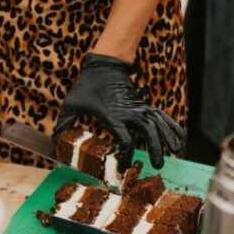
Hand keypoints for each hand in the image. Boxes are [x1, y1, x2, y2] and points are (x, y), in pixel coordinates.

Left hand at [55, 53, 183, 170]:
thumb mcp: (72, 104)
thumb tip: (54, 141)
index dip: (125, 156)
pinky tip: (179, 136)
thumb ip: (64, 123)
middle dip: (155, 148)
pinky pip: (160, 116)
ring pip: (158, 124)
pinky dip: (170, 125)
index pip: (124, 139)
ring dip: (168, 137)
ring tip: (176, 151)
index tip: (122, 168)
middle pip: (148, 132)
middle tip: (158, 165)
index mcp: (113, 115)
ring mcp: (139, 107)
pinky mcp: (143, 105)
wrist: (103, 65)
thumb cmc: (86, 86)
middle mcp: (129, 112)